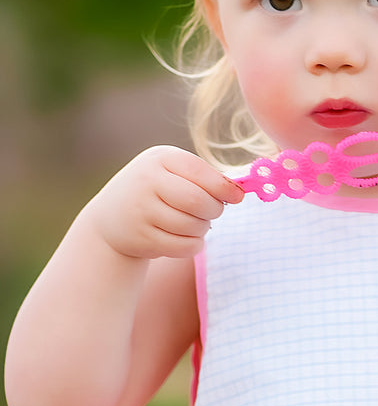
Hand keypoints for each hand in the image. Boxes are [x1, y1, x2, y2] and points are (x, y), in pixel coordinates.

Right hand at [85, 145, 243, 259]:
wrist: (111, 218)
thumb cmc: (155, 192)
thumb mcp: (172, 173)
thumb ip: (204, 178)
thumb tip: (239, 191)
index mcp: (160, 158)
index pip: (200, 172)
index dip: (224, 187)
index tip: (237, 197)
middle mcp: (146, 181)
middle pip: (199, 201)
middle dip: (214, 210)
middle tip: (211, 212)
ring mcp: (141, 210)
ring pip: (193, 226)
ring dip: (202, 228)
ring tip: (192, 223)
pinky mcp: (142, 238)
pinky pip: (185, 246)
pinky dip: (194, 245)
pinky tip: (186, 238)